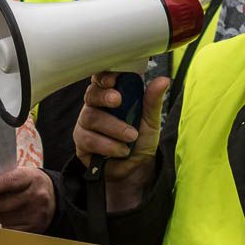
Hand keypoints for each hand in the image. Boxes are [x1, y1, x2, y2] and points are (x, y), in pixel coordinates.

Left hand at [0, 167, 54, 232]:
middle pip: (3, 204)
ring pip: (4, 218)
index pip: (8, 182)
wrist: (55, 198)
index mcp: (30, 177)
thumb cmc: (30, 184)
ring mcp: (36, 213)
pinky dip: (4, 225)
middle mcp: (35, 196)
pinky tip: (8, 219)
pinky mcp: (34, 228)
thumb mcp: (22, 175)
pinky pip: (10, 229)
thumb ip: (3, 179)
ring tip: (0, 210)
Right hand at [73, 73, 169, 210]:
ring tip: (131, 137)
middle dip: (104, 96)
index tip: (113, 79)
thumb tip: (163, 80)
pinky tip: (121, 150)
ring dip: (113, 127)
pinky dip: (108, 145)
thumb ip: (153, 100)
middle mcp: (95, 105)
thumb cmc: (140, 139)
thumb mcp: (151, 120)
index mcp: (111, 94)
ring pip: (91, 117)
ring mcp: (86, 122)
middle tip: (118, 101)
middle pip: (91, 94)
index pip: (101, 78)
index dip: (103, 76)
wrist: (136, 168)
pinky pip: (88, 139)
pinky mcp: (81, 141)